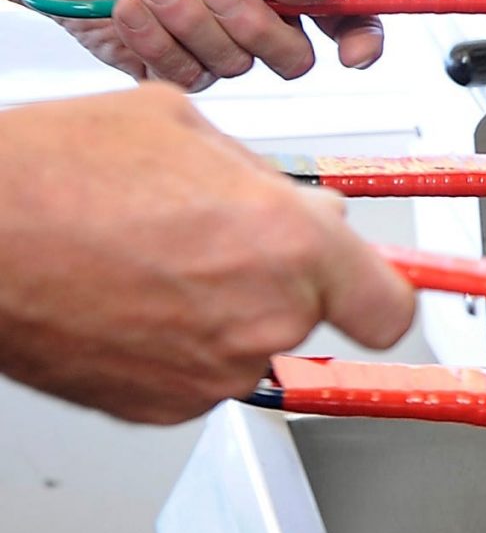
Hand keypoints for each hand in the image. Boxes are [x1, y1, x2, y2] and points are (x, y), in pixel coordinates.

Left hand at [0, 0, 382, 85]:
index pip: (340, 17)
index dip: (359, 40)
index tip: (353, 55)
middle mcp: (252, 20)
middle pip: (292, 58)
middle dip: (250, 24)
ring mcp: (214, 49)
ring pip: (233, 66)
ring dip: (186, 21)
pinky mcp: (173, 69)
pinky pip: (184, 74)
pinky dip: (152, 37)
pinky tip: (128, 7)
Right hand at [0, 84, 413, 420]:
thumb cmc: (51, 175)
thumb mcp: (176, 126)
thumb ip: (263, 176)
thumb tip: (310, 208)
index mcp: (286, 243)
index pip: (388, 306)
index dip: (375, 293)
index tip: (366, 288)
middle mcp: (264, 317)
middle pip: (309, 313)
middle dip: (275, 277)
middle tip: (208, 239)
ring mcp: (217, 370)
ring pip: (249, 340)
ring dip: (217, 307)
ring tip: (147, 260)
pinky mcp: (169, 406)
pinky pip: (199, 371)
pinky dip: (173, 342)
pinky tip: (125, 298)